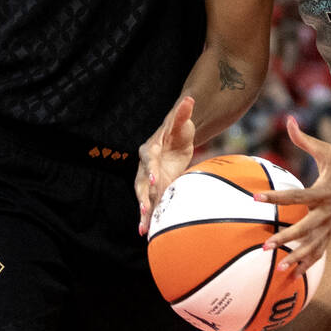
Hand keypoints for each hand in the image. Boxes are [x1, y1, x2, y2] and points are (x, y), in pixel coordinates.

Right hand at [135, 95, 195, 235]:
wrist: (177, 139)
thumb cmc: (178, 128)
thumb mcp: (182, 121)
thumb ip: (183, 112)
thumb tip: (189, 98)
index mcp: (151, 147)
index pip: (149, 159)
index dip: (150, 169)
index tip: (152, 180)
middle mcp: (146, 165)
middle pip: (141, 182)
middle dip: (142, 196)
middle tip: (145, 209)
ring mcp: (149, 178)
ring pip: (144, 196)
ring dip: (143, 212)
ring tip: (143, 229)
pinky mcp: (156, 188)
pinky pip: (152, 202)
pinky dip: (150, 216)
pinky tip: (148, 232)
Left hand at [255, 116, 330, 275]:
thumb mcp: (326, 150)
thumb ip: (303, 139)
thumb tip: (288, 120)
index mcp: (323, 191)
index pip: (296, 195)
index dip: (276, 197)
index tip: (256, 198)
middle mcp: (327, 212)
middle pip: (305, 228)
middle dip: (286, 238)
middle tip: (265, 246)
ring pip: (313, 246)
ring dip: (296, 258)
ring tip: (278, 268)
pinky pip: (319, 251)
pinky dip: (307, 264)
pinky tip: (292, 276)